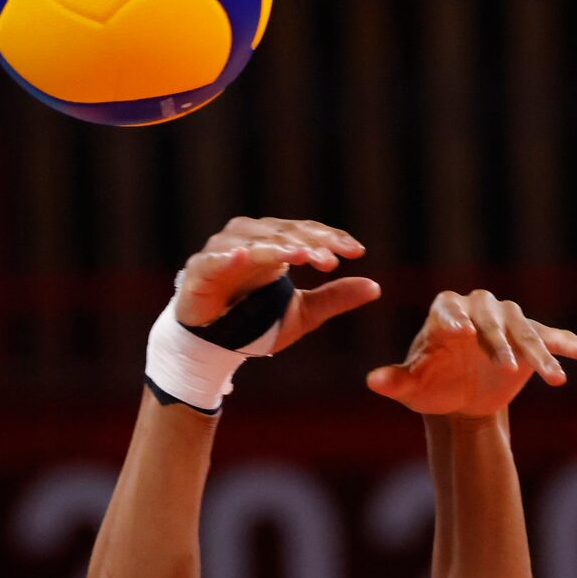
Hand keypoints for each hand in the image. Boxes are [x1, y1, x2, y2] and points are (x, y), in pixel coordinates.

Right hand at [173, 216, 378, 347]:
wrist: (212, 345)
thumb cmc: (254, 322)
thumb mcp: (302, 313)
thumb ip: (334, 298)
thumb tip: (376, 287)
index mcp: (276, 244)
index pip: (307, 232)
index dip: (331, 239)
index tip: (357, 252)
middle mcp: (250, 238)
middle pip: (284, 233)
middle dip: (309, 244)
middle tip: (330, 261)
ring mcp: (223, 250)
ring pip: (255, 242)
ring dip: (277, 248)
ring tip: (300, 256)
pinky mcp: (200, 269)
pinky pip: (215, 259)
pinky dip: (227, 256)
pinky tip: (241, 255)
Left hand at [366, 290, 576, 418]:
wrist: (459, 400)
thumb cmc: (429, 387)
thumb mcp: (411, 388)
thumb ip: (394, 381)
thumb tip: (373, 381)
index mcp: (444, 314)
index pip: (449, 308)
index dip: (455, 318)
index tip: (462, 332)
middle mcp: (479, 311)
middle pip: (493, 319)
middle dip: (501, 341)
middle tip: (506, 365)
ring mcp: (509, 323)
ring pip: (527, 332)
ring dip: (539, 353)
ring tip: (554, 380)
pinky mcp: (533, 339)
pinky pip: (556, 339)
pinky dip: (575, 347)